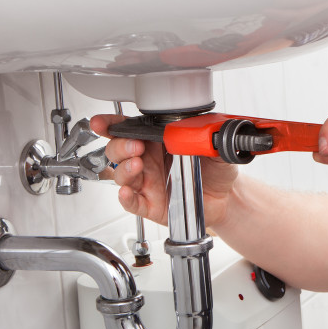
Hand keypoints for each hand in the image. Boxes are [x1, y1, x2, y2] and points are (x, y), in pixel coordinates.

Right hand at [90, 114, 239, 226]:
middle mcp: (148, 161)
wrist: (225, 197)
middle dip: (120, 146)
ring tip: (137, 165)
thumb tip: (204, 131)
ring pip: (121, 175)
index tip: (102, 123)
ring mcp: (147, 183)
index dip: (112, 125)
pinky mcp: (151, 205)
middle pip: (118, 151)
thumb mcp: (215, 148)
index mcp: (157, 142)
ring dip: (124, 169)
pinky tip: (127, 192)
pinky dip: (126, 197)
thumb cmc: (215, 170)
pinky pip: (132, 202)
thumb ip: (208, 138)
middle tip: (135, 146)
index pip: (129, 130)